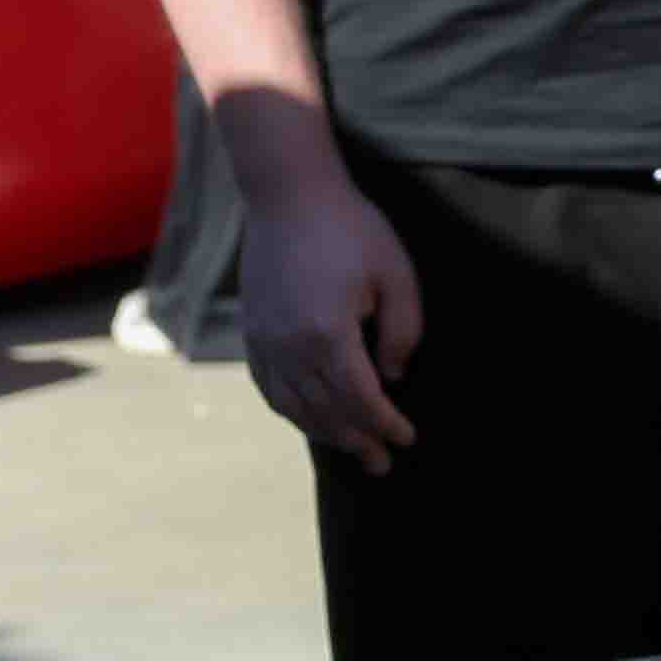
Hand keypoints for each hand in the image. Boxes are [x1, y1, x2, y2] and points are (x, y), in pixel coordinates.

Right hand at [238, 172, 421, 476]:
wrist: (288, 194)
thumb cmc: (349, 228)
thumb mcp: (394, 272)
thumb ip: (402, 330)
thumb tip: (393, 376)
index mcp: (328, 334)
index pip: (361, 399)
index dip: (386, 424)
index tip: (407, 438)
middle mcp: (290, 347)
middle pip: (327, 412)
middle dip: (358, 442)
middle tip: (382, 465)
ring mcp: (264, 342)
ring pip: (295, 406)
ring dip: (325, 434)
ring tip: (352, 450)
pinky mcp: (252, 333)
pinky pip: (269, 388)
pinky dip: (291, 411)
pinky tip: (309, 420)